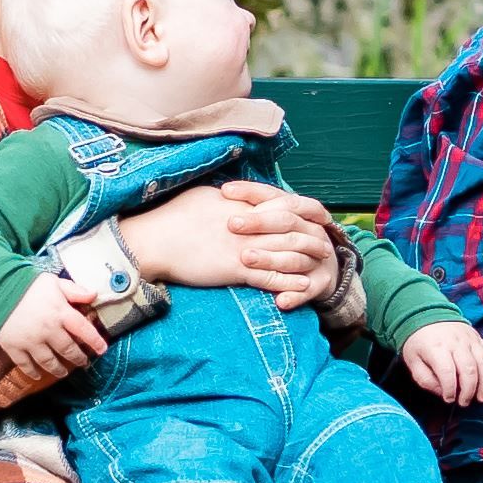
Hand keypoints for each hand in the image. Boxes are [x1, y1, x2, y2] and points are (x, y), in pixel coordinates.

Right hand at [0, 281, 106, 384]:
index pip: (83, 329)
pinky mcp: (14, 347)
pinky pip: (25, 365)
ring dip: (58, 369)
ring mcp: (30, 341)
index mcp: (60, 312)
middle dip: (78, 358)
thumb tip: (94, 295)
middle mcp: (47, 329)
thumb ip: (75, 290)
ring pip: (48, 361)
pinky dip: (33, 372)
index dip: (95, 341)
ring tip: (64, 372)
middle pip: (68, 350)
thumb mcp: (54, 282)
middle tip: (83, 363)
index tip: (103, 350)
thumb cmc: (28, 285)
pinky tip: (39, 375)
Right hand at [122, 183, 339, 307]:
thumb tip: (235, 195)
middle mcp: (248, 224)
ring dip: (306, 259)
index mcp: (242, 204)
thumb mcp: (204, 197)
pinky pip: (270, 277)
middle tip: (326, 243)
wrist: (155, 239)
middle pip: (291, 227)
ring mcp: (243, 247)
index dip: (304, 209)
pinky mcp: (235, 270)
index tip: (318, 214)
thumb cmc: (173, 216)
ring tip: (322, 265)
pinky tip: (302, 286)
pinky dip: (289, 282)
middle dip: (311, 235)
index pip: (283, 203)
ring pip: (285, 252)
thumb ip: (227, 198)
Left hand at [400, 317, 482, 407]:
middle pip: (469, 369)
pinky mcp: (478, 338)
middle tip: (464, 403)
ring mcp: (470, 339)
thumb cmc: (419, 343)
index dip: (450, 389)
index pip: (447, 371)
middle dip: (469, 390)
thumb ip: (426, 380)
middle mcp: (456, 342)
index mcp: (436, 347)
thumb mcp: (413, 361)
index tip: (448, 399)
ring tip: (481, 397)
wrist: (428, 314)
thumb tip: (443, 393)